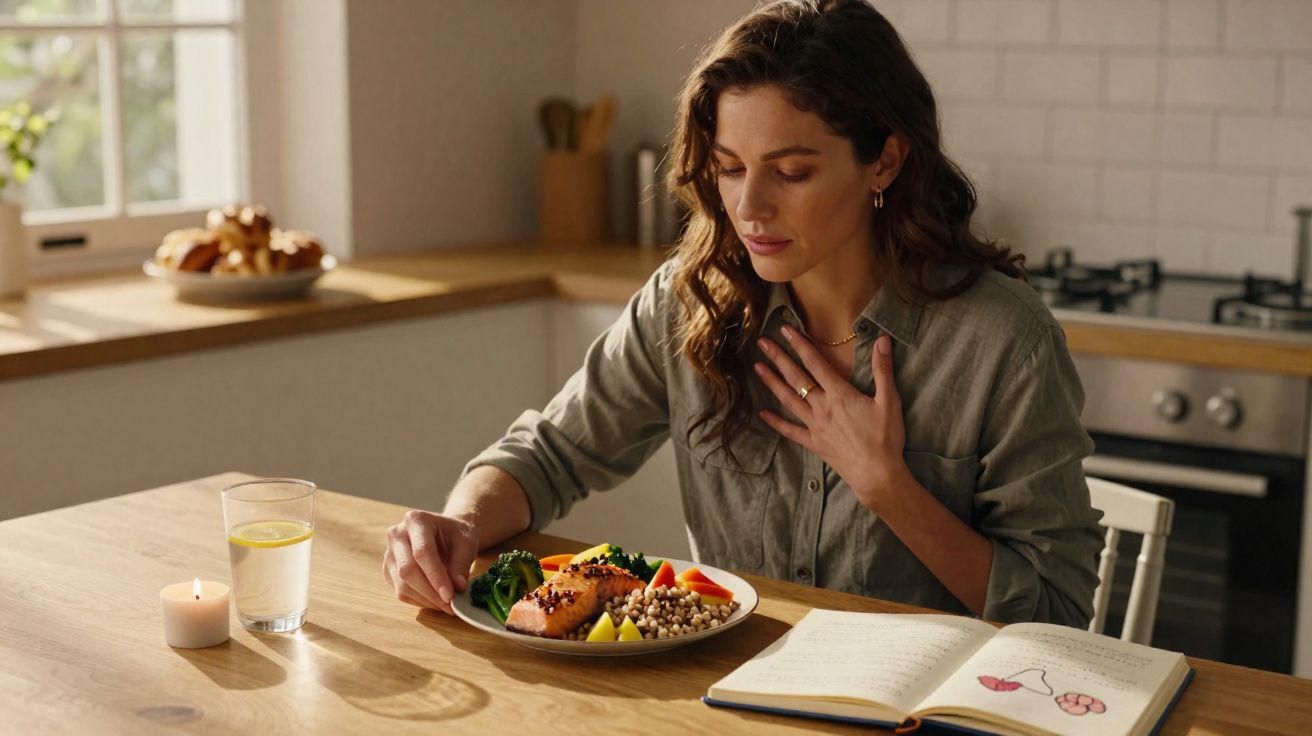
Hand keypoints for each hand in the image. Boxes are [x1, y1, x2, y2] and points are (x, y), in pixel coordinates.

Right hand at [382, 510, 478, 614]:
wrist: (445, 533)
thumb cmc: (456, 535)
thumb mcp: (466, 543)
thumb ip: (461, 564)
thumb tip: (457, 587)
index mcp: (416, 520)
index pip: (422, 552)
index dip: (436, 576)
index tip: (450, 595)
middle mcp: (397, 535)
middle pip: (407, 570)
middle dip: (430, 592)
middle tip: (450, 605)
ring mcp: (389, 553)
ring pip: (402, 585)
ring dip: (426, 600)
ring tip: (446, 605)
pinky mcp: (388, 570)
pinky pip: (400, 592)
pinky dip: (419, 601)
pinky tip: (435, 601)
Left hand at [754, 328, 910, 511]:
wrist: (877, 474)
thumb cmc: (885, 438)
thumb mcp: (890, 401)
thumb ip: (883, 370)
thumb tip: (882, 341)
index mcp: (840, 394)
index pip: (815, 363)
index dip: (800, 344)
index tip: (785, 330)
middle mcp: (823, 407)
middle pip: (796, 378)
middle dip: (778, 358)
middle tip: (762, 343)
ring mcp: (815, 426)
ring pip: (789, 400)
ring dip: (772, 383)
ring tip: (757, 368)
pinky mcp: (814, 443)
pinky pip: (790, 431)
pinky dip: (776, 422)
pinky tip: (762, 414)